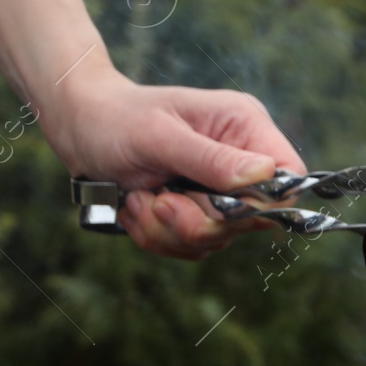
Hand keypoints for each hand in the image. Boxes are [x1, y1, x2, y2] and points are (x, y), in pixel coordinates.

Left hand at [45, 66, 306, 258]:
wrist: (76, 127)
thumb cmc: (113, 118)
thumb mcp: (158, 135)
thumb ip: (210, 158)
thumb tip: (263, 176)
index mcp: (244, 127)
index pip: (289, 176)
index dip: (264, 204)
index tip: (218, 207)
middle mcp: (240, 159)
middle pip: (252, 219)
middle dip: (198, 222)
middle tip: (158, 201)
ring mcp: (219, 189)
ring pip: (218, 238)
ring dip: (169, 230)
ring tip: (139, 198)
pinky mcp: (197, 211)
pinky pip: (192, 246)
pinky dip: (157, 236)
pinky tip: (137, 205)